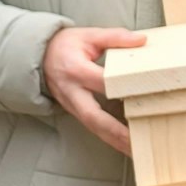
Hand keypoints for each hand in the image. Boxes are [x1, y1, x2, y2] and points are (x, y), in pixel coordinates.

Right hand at [43, 26, 146, 154]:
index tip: (146, 93)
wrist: (39, 56)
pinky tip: (125, 145)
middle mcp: (72, 91)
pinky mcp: (74, 111)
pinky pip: (92, 127)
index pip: (102, 82)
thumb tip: (142, 40)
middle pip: (94, 116)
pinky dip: (109, 138)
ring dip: (114, 141)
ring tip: (136, 150)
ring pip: (93, 127)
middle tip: (137, 141)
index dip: (122, 88)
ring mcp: (71, 104)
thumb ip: (115, 37)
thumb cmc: (66, 45)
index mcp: (75, 69)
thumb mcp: (88, 35)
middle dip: (116, 131)